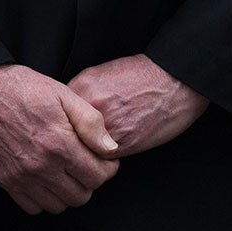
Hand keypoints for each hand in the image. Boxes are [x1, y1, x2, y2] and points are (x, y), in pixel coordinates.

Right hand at [0, 64, 120, 213]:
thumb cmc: (24, 88)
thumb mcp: (64, 95)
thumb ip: (91, 123)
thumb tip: (110, 149)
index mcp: (60, 144)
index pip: (98, 176)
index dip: (108, 168)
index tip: (106, 158)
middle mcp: (42, 167)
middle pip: (81, 196)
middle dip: (90, 181)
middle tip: (87, 163)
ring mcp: (22, 177)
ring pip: (59, 206)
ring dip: (68, 192)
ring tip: (67, 171)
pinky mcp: (6, 182)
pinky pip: (33, 207)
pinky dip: (44, 198)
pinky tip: (46, 178)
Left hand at [66, 54, 208, 157]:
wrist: (174, 82)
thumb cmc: (141, 75)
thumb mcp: (103, 72)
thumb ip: (82, 91)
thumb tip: (66, 109)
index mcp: (84, 86)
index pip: (57, 112)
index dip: (58, 120)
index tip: (60, 125)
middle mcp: (92, 107)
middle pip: (64, 132)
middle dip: (66, 137)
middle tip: (69, 141)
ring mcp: (106, 127)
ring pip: (80, 149)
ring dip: (81, 151)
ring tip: (86, 148)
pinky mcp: (122, 145)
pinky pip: (100, 158)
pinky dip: (99, 158)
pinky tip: (104, 151)